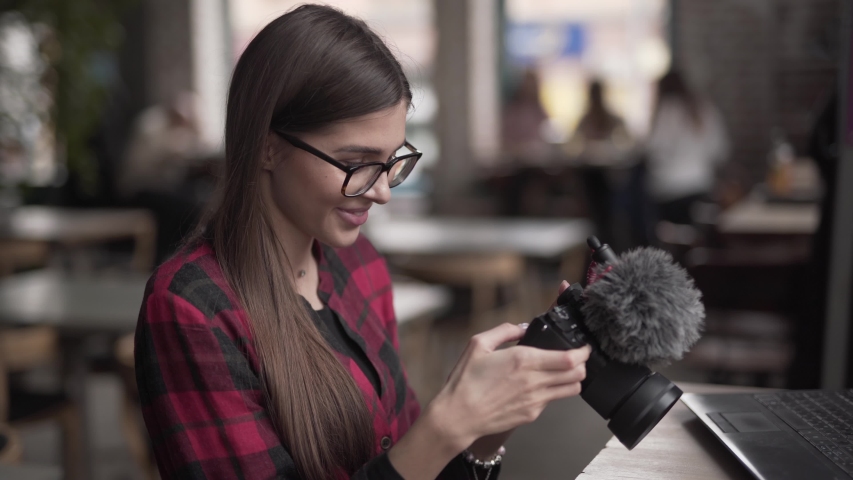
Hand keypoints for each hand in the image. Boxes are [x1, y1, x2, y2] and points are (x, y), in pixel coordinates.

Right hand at [466, 279, 573, 456]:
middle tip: (577, 358)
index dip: (582, 352)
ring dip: (573, 379)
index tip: (583, 347)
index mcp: (523, 360)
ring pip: (571, 390)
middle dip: (582, 364)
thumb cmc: (466, 382)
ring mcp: (535, 400)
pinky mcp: (531, 415)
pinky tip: (540, 386)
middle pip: (577, 375)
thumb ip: (504, 331)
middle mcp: (534, 381)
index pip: (569, 358)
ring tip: (564, 372)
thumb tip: (522, 326)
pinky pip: (552, 401)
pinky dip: (553, 392)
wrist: (458, 416)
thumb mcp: (478, 344)